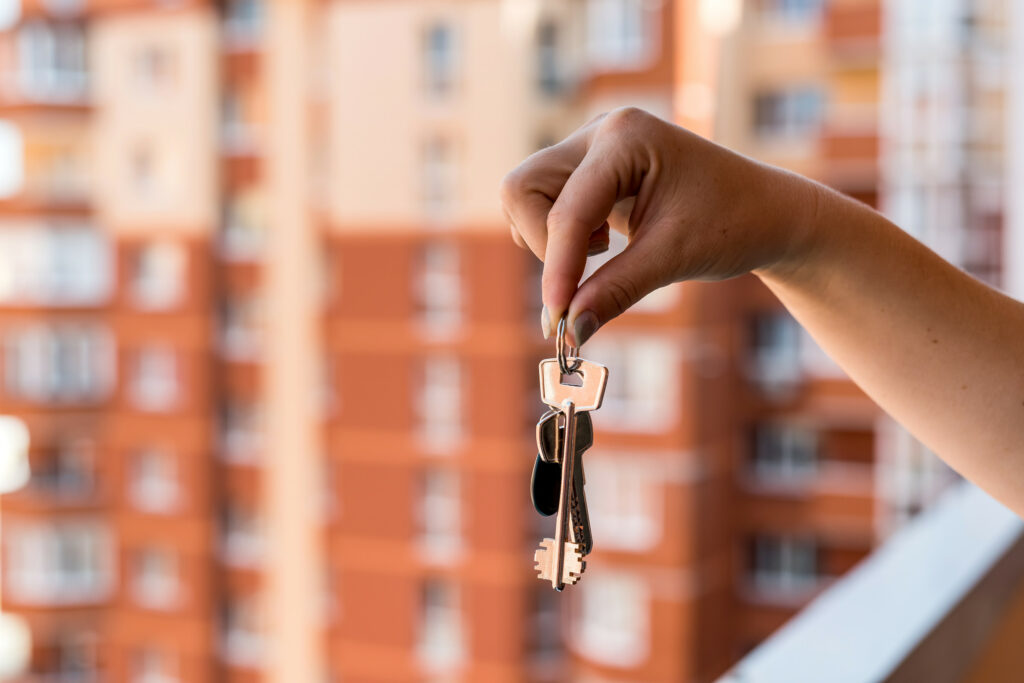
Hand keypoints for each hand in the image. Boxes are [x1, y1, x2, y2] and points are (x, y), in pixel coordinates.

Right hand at [500, 107, 818, 344]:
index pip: (566, 210)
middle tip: (581, 277)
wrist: (767, 213)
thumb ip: (615, 291)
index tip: (558, 319)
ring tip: (605, 251)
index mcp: (625, 137)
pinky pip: (543, 206)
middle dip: (544, 242)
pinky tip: (603, 243)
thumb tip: (569, 333)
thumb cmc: (733, 224)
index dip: (558, 268)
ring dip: (550, 239)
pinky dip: (559, 237)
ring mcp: (590, 149)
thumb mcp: (674, 259)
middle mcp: (599, 133)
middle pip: (522, 189)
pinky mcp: (588, 172)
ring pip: (525, 197)